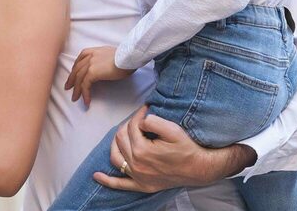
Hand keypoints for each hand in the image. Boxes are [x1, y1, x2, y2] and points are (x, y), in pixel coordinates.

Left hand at [64, 46, 132, 104]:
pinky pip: (85, 85)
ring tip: (75, 98)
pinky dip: (85, 94)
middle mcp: (89, 56)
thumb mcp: (112, 55)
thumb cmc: (125, 57)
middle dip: (71, 79)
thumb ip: (104, 59)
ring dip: (77, 90)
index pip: (80, 60)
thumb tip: (104, 67)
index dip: (75, 69)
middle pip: (76, 69)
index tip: (73, 76)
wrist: (128, 57)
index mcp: (93, 51)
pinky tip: (86, 101)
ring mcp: (90, 63)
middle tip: (68, 88)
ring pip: (79, 78)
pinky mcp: (92, 72)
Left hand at [92, 107, 256, 192]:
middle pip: (121, 138)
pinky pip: (119, 184)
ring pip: (115, 157)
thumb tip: (140, 119)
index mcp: (142, 150)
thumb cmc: (187, 148)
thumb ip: (152, 121)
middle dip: (128, 126)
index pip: (132, 126)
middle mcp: (136, 164)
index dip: (138, 115)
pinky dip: (107, 180)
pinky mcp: (141, 185)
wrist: (200, 168)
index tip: (146, 110)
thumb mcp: (172, 129)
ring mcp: (137, 176)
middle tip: (139, 121)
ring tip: (123, 135)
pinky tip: (97, 176)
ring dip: (115, 144)